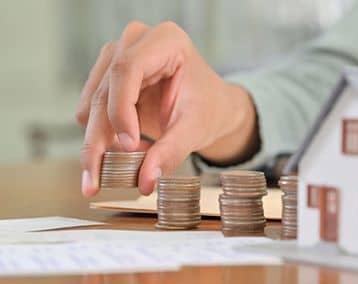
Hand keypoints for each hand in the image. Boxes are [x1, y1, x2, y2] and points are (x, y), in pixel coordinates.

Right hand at [76, 21, 257, 196]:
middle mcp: (135, 42)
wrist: (211, 107)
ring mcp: (116, 57)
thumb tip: (146, 182)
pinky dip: (101, 138)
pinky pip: (89, 113)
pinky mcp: (106, 79)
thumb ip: (171, 152)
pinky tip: (125, 152)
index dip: (121, 109)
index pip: (127, 69)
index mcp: (165, 40)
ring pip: (90, 105)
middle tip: (98, 180)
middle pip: (103, 91)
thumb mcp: (197, 129)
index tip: (129, 146)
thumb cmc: (209, 108)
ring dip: (98, 142)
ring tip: (124, 168)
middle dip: (98, 139)